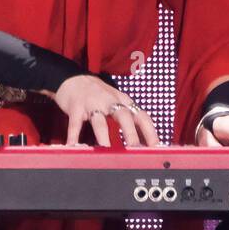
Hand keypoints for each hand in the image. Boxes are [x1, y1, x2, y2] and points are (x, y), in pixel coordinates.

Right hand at [43, 75, 160, 146]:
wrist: (73, 79)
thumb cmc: (98, 95)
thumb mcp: (116, 103)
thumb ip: (128, 120)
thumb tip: (142, 143)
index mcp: (123, 102)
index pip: (141, 116)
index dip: (150, 131)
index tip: (156, 147)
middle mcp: (110, 101)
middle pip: (124, 116)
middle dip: (131, 133)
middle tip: (135, 150)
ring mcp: (93, 103)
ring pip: (100, 121)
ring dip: (103, 136)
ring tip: (105, 149)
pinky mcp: (76, 107)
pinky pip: (75, 123)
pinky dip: (74, 135)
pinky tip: (73, 146)